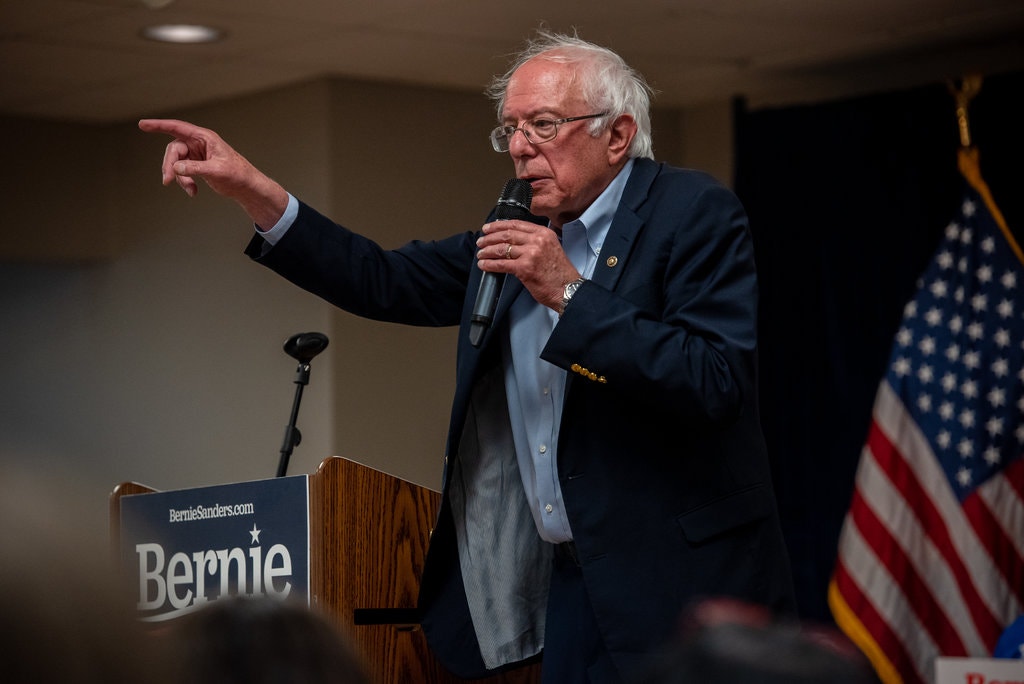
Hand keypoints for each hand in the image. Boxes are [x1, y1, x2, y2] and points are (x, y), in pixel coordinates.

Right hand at [138, 119, 288, 229]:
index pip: (178, 128)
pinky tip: (193, 192)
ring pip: (176, 163)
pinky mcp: (197, 165)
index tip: (142, 124)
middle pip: (174, 150)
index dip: (159, 125)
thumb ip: (196, 168)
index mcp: (205, 138)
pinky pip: (182, 172)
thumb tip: (176, 167)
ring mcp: (197, 154)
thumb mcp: (217, 170)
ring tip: (190, 190)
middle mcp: (199, 143)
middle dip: (169, 165)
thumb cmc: (238, 174)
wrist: (247, 187)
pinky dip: (185, 182)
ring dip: (180, 177)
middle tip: (168, 181)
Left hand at [476, 219, 579, 311]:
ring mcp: (531, 254)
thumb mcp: (551, 248)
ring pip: (502, 248)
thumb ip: (535, 241)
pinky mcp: (525, 268)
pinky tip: (484, 265)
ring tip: (481, 253)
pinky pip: (501, 264)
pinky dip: (490, 264)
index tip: (489, 228)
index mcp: (544, 233)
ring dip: (487, 251)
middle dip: (489, 237)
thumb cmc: (560, 274)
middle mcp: (537, 241)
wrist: (568, 290)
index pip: (516, 224)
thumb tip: (514, 240)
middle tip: (481, 241)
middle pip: (506, 234)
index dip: (498, 225)